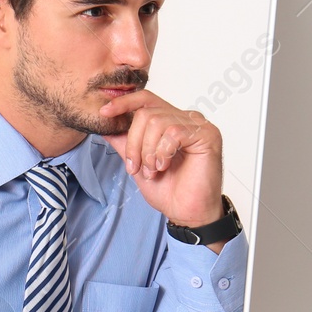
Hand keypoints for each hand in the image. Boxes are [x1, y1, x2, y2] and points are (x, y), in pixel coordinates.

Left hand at [98, 90, 224, 229]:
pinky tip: (164, 166)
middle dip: (134, 142)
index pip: (145, 99)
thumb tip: (104, 125)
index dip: (123, 103)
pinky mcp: (207, 134)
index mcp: (170, 120)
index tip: (104, 112)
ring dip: (148, 151)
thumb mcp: (137, 162)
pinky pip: (173, 132)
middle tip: (136, 167)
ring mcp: (198, 125)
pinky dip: (162, 152)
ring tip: (153, 171)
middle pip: (146, 113)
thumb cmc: (168, 189)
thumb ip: (124, 142)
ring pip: (157, 122)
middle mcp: (185, 118)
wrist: (186, 212)